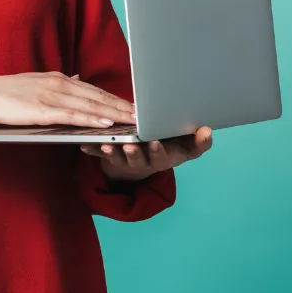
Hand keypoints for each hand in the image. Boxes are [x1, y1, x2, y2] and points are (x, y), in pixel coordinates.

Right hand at [0, 71, 136, 129]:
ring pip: (91, 106)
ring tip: (135, 121)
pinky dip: (93, 119)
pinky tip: (107, 124)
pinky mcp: (42, 111)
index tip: (136, 106)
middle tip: (147, 114)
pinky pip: (73, 116)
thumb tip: (76, 78)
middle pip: (99, 96)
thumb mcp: (34, 83)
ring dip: (116, 114)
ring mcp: (51, 96)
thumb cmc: (2, 93)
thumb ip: (57, 83)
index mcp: (57, 78)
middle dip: (125, 106)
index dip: (117, 99)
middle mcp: (58, 84)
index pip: (94, 90)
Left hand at [81, 126, 213, 182]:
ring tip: (106, 145)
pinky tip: (84, 144)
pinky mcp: (109, 155)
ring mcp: (125, 160)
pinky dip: (92, 149)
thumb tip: (207, 131)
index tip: (155, 143)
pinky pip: (99, 154)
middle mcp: (143, 161)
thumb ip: (199, 142)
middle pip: (138, 159)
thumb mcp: (186, 147)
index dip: (158, 151)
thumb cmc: (169, 146)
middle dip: (134, 153)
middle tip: (130, 146)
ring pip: (117, 158)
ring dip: (112, 152)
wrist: (148, 155)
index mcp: (162, 158)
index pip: (161, 157)